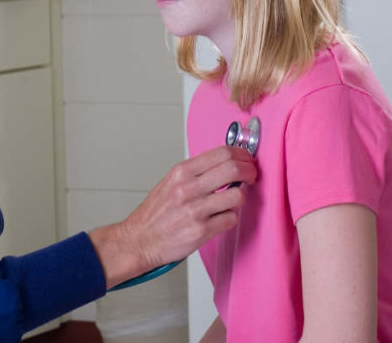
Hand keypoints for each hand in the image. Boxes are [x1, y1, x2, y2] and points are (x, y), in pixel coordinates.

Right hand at [89, 146, 255, 287]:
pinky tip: (219, 218)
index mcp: (181, 172)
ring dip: (240, 198)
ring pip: (238, 195)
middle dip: (250, 172)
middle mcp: (188, 188)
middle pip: (234, 169)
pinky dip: (229, 218)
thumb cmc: (156, 213)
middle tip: (251, 177)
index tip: (246, 159)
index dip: (241, 154)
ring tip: (231, 201)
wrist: (140, 239)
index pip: (222, 152)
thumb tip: (225, 162)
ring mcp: (195, 210)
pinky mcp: (202, 230)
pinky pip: (231, 218)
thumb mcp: (171, 182)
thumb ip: (196, 172)